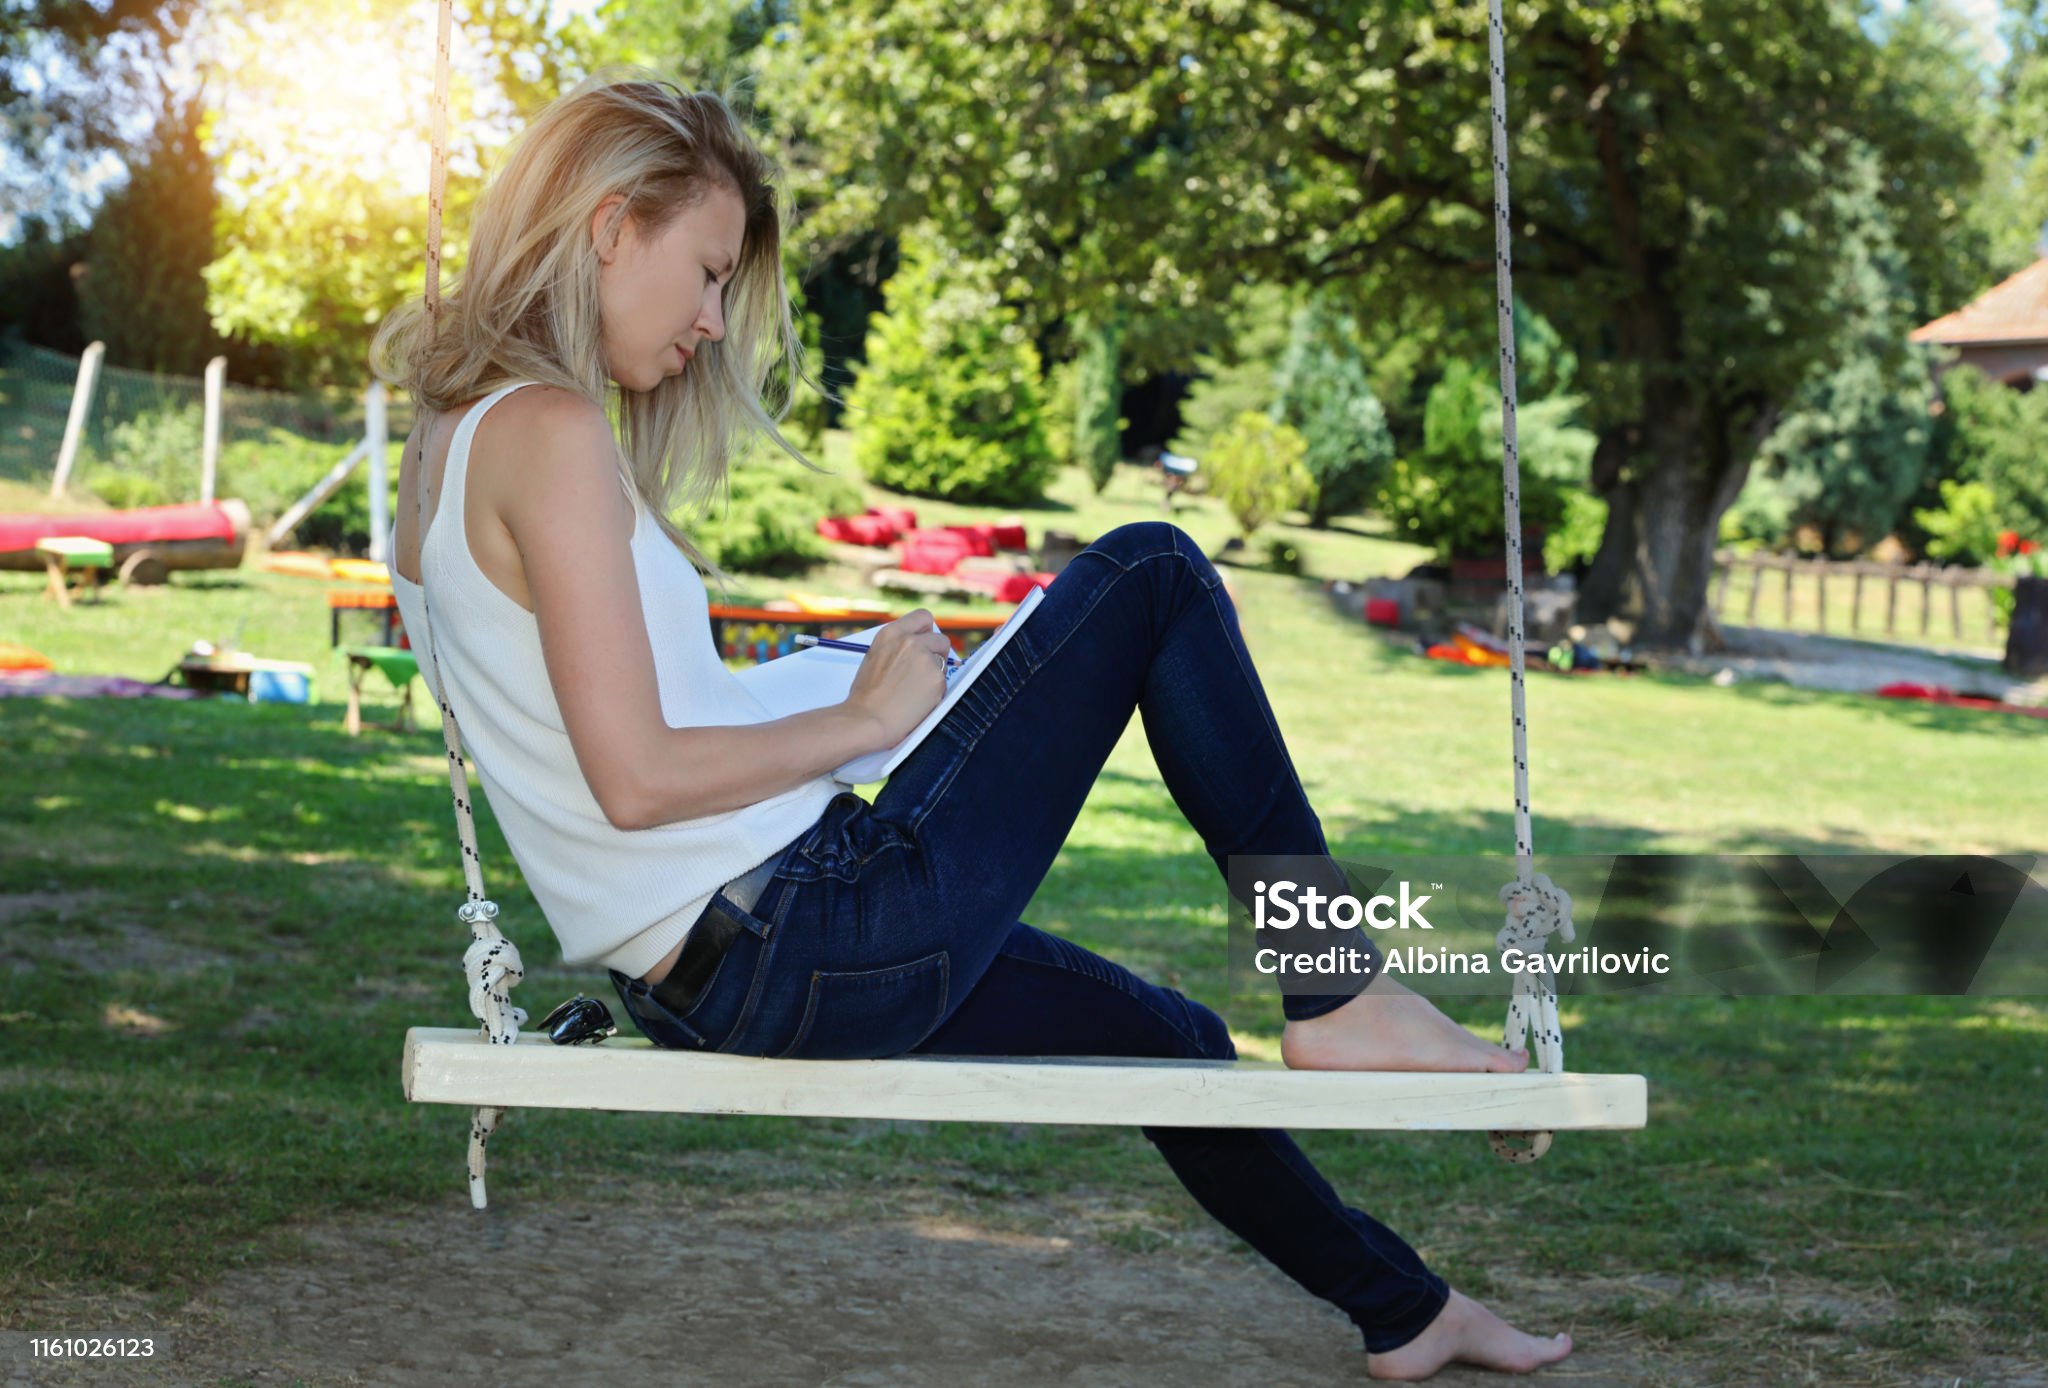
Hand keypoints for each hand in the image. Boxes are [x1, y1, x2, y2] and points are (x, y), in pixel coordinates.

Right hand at [844, 608, 953, 748]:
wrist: (867, 720)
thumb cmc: (866, 696)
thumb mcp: (876, 658)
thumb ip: (897, 648)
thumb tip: (917, 650)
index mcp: (891, 634)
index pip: (922, 617)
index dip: (928, 631)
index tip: (927, 642)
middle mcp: (910, 641)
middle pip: (940, 639)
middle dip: (938, 654)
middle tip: (927, 671)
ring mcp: (925, 659)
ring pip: (944, 663)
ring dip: (935, 674)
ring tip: (915, 691)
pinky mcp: (937, 679)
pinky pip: (944, 683)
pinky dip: (935, 692)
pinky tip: (918, 702)